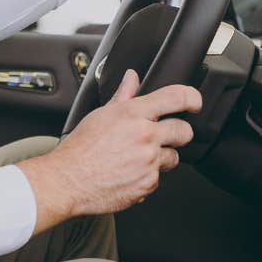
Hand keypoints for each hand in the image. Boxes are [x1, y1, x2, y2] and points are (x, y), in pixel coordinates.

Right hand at [17, 69, 201, 234]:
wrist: (68, 181)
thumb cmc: (79, 149)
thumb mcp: (99, 116)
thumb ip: (122, 96)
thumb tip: (132, 78)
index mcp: (132, 114)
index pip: (176, 97)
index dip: (192, 98)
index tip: (194, 102)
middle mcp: (144, 136)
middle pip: (184, 130)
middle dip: (177, 133)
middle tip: (161, 136)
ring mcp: (148, 161)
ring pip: (173, 157)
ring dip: (160, 158)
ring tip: (136, 158)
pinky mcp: (148, 183)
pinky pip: (158, 178)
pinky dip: (146, 177)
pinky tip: (128, 173)